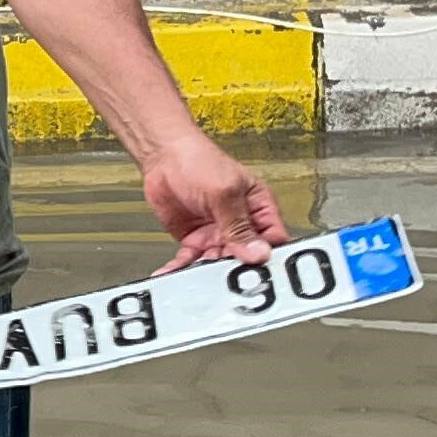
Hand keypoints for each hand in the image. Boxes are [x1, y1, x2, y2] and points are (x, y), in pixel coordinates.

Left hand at [143, 129, 289, 272]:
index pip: (273, 240)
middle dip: (234, 270)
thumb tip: (258, 252)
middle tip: (222, 280)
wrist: (163, 155)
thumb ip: (239, 225)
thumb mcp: (224, 192)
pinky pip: (191, 261)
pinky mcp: (195, 240)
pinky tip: (173, 276)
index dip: (268, 257)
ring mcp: (218, 234)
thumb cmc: (199, 160)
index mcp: (258, 207)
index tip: (257, 271)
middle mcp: (241, 224)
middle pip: (246, 258)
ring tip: (195, 280)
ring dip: (207, 274)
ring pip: (219, 264)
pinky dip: (182, 270)